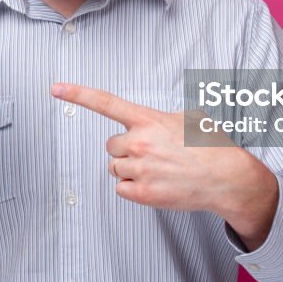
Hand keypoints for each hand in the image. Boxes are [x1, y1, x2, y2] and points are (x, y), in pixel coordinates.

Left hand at [51, 82, 280, 250]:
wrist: (227, 178)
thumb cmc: (209, 146)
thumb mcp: (184, 119)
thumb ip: (156, 120)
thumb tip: (144, 126)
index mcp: (148, 119)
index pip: (106, 102)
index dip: (78, 94)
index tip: (55, 88)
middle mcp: (140, 142)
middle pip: (110, 145)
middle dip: (125, 149)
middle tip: (151, 154)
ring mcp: (140, 168)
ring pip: (115, 168)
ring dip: (129, 169)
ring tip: (157, 170)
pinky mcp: (143, 193)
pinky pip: (121, 189)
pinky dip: (133, 188)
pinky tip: (155, 184)